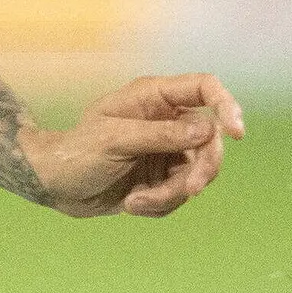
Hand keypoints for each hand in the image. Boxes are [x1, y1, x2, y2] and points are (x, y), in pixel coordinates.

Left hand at [21, 72, 242, 217]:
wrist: (54, 186)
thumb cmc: (76, 152)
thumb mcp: (115, 140)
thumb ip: (160, 135)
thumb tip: (206, 132)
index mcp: (153, 98)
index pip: (204, 88)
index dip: (226, 106)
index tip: (237, 133)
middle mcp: (166, 121)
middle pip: (211, 140)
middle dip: (202, 169)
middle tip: (189, 190)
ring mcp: (167, 151)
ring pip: (197, 173)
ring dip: (171, 194)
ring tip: (136, 200)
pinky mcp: (162, 178)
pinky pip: (179, 195)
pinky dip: (159, 204)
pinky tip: (131, 203)